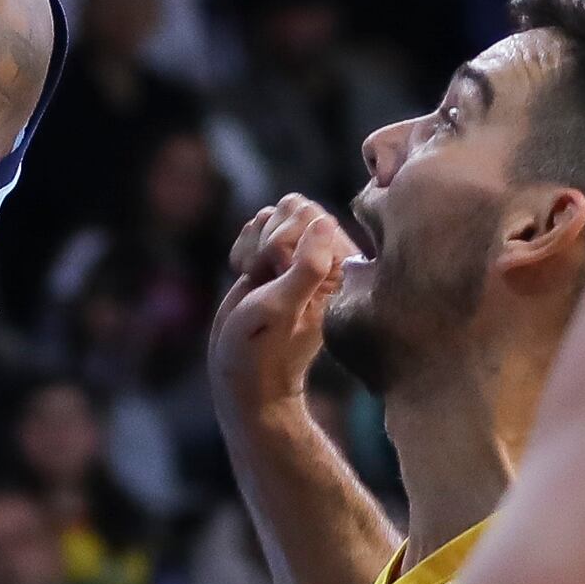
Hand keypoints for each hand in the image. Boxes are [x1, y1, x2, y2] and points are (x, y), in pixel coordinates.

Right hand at [209, 197, 352, 416]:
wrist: (244, 375)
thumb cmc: (263, 350)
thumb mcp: (282, 309)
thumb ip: (306, 267)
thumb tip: (324, 221)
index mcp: (340, 269)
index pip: (310, 215)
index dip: (283, 241)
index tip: (277, 277)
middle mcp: (326, 259)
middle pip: (291, 208)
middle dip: (267, 240)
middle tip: (267, 280)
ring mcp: (300, 257)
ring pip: (272, 215)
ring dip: (254, 245)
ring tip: (259, 282)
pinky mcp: (277, 259)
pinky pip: (257, 227)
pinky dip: (244, 249)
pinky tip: (250, 279)